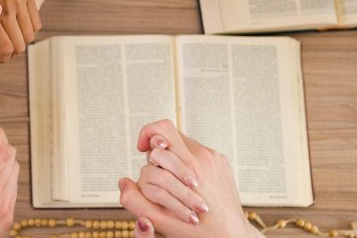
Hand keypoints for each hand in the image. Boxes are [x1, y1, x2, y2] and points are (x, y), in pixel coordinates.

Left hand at [0, 0, 40, 61]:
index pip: (3, 46)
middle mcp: (7, 8)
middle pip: (19, 45)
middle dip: (10, 52)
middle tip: (1, 50)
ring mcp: (20, 0)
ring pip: (29, 35)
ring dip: (20, 41)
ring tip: (10, 40)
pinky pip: (35, 21)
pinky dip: (29, 30)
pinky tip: (18, 27)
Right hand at [118, 120, 254, 237]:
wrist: (233, 235)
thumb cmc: (199, 231)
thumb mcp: (160, 221)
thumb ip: (135, 200)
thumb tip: (123, 181)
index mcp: (187, 166)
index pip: (162, 129)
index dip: (147, 135)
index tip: (142, 149)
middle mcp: (203, 157)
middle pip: (171, 135)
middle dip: (158, 152)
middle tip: (157, 170)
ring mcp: (215, 158)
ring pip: (184, 144)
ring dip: (173, 160)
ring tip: (175, 184)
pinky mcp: (222, 162)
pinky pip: (198, 153)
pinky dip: (188, 165)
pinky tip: (189, 186)